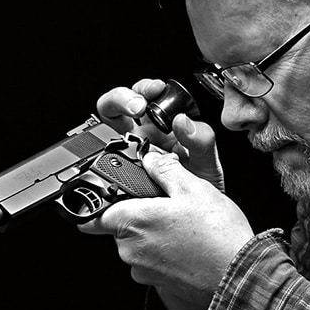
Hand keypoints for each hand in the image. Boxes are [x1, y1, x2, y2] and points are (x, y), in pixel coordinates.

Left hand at [80, 147, 253, 309]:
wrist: (238, 276)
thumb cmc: (217, 235)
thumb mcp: (193, 188)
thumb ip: (165, 169)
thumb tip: (151, 159)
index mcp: (131, 221)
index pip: (92, 216)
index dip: (100, 203)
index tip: (111, 197)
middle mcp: (129, 249)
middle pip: (119, 226)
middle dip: (138, 215)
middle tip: (168, 206)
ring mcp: (142, 269)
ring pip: (137, 243)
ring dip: (153, 233)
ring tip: (184, 226)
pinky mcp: (156, 282)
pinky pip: (151, 260)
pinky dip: (164, 251)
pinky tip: (188, 244)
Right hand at [97, 78, 224, 190]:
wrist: (194, 221)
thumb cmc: (200, 190)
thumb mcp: (207, 163)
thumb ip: (201, 141)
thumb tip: (182, 120)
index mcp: (164, 128)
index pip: (148, 97)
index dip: (147, 88)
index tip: (155, 90)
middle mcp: (142, 137)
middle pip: (119, 104)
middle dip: (124, 97)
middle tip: (138, 106)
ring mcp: (127, 154)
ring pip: (106, 124)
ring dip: (115, 112)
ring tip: (130, 120)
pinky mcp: (118, 173)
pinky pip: (102, 158)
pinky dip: (103, 146)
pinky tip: (120, 151)